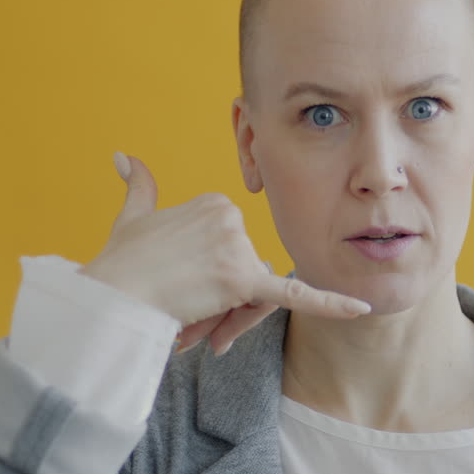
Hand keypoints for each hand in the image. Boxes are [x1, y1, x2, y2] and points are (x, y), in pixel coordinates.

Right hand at [79, 152, 370, 354]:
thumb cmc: (120, 264)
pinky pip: (295, 294)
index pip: (235, 252)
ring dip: (224, 315)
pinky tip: (362, 308)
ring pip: (252, 294)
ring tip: (188, 316)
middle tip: (184, 309)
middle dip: (221, 300)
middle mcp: (231, 218)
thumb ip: (139, 187)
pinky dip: (330, 303)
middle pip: (247, 273)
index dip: (211, 280)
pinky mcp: (242, 280)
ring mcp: (237, 247)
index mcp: (215, 203)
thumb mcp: (132, 218)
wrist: (111, 298)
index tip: (180, 287)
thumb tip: (122, 157)